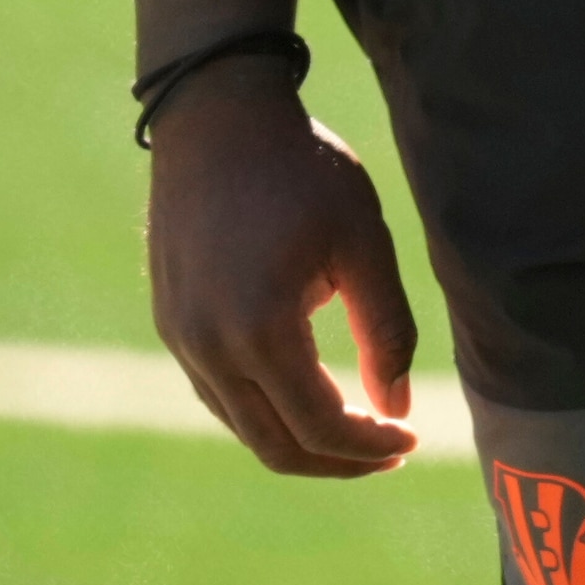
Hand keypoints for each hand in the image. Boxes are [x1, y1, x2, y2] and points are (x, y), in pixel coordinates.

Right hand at [146, 68, 419, 476]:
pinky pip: (220, 395)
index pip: (318, 424)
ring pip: (244, 426)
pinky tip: (311, 396)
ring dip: (301, 442)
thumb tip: (397, 407)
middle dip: (338, 461)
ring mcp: (182, 339)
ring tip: (360, 430)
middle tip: (391, 452)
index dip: (369, 446)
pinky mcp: (172, 325)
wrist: (218, 123)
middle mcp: (207, 347)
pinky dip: (267, 412)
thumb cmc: (303, 173)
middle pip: (275, 445)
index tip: (412, 439)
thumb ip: (387, 329)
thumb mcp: (363, 243)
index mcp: (259, 328)